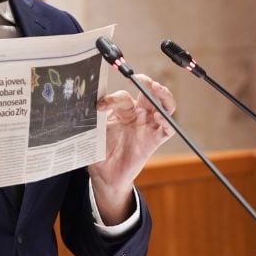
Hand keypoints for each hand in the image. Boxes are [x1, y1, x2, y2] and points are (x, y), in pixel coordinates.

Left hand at [89, 74, 174, 222]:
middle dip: (147, 83)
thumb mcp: (95, 133)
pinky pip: (167, 129)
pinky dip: (167, 121)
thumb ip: (95, 119)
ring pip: (164, 105)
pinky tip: (159, 117)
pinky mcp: (155, 140)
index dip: (113, 99)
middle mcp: (138, 115)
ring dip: (163, 95)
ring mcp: (148, 126)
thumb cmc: (100, 152)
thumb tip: (88, 104)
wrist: (105, 176)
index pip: (123, 97)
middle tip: (141, 79)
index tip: (100, 106)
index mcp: (122, 110)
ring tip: (157, 88)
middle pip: (148, 93)